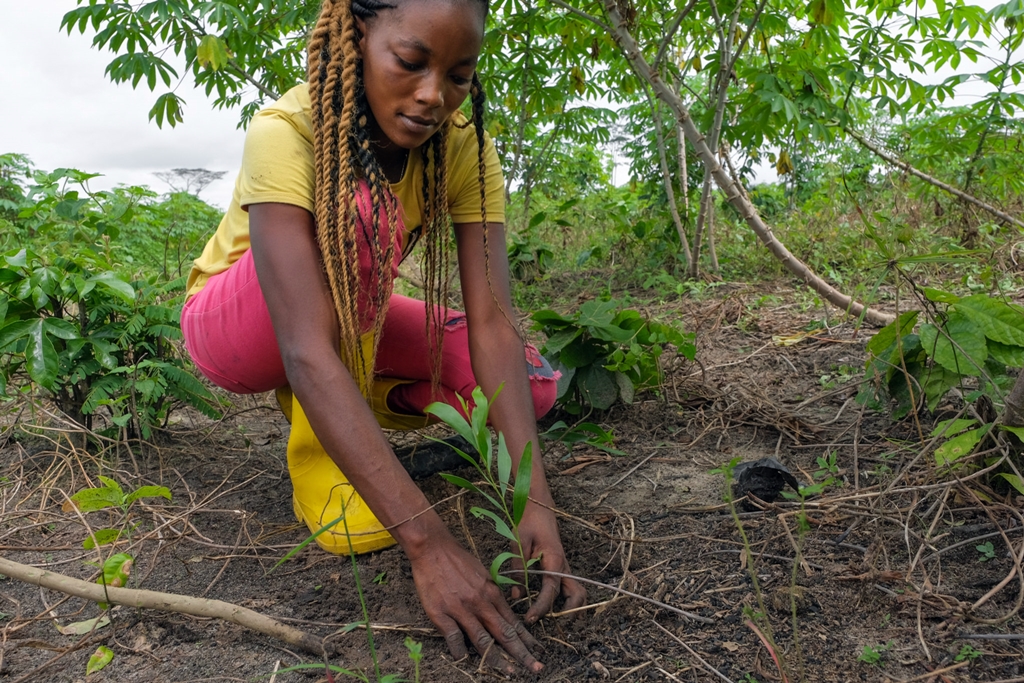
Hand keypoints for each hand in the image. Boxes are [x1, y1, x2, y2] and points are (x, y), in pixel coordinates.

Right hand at [408, 533, 545, 673]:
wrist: (433, 549)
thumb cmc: (458, 560)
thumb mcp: (483, 574)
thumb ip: (492, 594)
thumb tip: (503, 611)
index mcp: (491, 593)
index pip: (513, 622)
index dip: (526, 639)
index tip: (537, 652)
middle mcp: (480, 603)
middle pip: (504, 634)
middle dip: (522, 653)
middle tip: (536, 668)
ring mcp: (461, 610)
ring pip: (482, 640)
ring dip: (497, 659)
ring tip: (509, 672)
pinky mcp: (441, 614)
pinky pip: (454, 638)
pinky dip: (459, 651)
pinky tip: (463, 659)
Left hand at [510, 503, 586, 622]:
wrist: (538, 504)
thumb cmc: (528, 520)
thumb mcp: (519, 542)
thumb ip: (518, 568)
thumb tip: (516, 596)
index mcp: (554, 560)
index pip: (551, 590)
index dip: (541, 607)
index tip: (530, 619)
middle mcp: (564, 566)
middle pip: (577, 596)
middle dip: (567, 612)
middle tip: (544, 620)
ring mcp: (564, 567)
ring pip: (575, 592)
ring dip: (567, 607)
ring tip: (545, 615)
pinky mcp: (559, 567)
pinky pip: (566, 587)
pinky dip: (561, 598)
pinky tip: (542, 602)